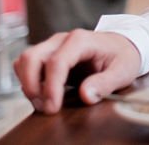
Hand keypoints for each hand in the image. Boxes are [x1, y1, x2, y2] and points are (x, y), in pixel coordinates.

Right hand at [14, 30, 141, 113]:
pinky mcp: (48, 54)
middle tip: (45, 107)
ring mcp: (53, 45)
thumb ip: (105, 83)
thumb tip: (85, 95)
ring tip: (43, 102)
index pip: (56, 62)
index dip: (51, 87)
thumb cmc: (123, 56)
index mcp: (81, 40)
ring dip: (28, 83)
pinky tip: (43, 93)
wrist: (122, 45)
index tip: (52, 108)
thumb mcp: (123, 71)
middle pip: (32, 57)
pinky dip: (28, 80)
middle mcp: (62, 39)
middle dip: (32, 85)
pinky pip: (27, 64)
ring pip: (25, 60)